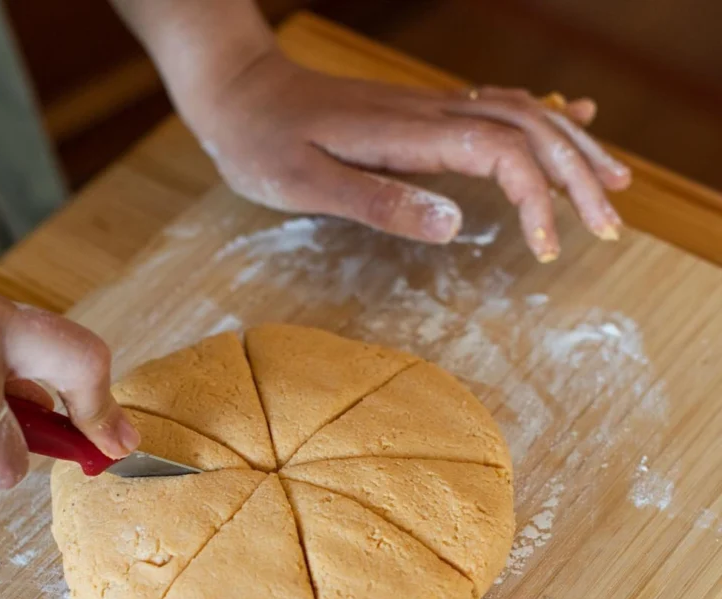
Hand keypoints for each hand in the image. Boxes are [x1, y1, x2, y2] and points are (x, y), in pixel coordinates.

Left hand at [184, 48, 630, 260]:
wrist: (238, 93)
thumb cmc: (262, 144)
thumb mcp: (306, 184)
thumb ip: (378, 203)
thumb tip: (456, 224)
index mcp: (410, 134)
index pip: (502, 155)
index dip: (538, 199)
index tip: (548, 249)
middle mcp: (429, 112)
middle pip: (529, 129)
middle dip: (579, 174)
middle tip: (615, 222)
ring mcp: (426, 106)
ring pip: (521, 113)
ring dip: (571, 146)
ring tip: (614, 179)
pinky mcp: (416, 111)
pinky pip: (494, 104)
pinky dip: (540, 115)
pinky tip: (564, 119)